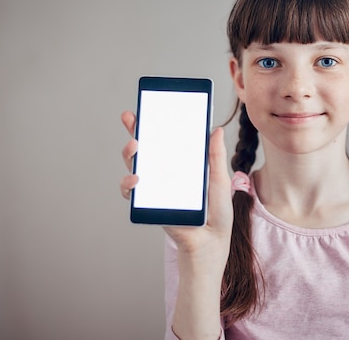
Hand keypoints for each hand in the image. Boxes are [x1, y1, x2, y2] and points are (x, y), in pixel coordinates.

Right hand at [119, 111, 233, 262]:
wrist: (211, 242)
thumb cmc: (217, 212)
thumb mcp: (219, 180)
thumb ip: (215, 156)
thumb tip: (216, 129)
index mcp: (182, 163)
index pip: (166, 139)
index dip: (156, 123)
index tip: (148, 107)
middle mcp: (166, 172)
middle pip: (146, 148)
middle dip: (135, 131)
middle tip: (131, 118)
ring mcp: (156, 187)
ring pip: (134, 166)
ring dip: (129, 154)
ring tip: (135, 147)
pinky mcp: (149, 204)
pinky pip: (132, 193)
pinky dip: (128, 185)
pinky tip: (135, 180)